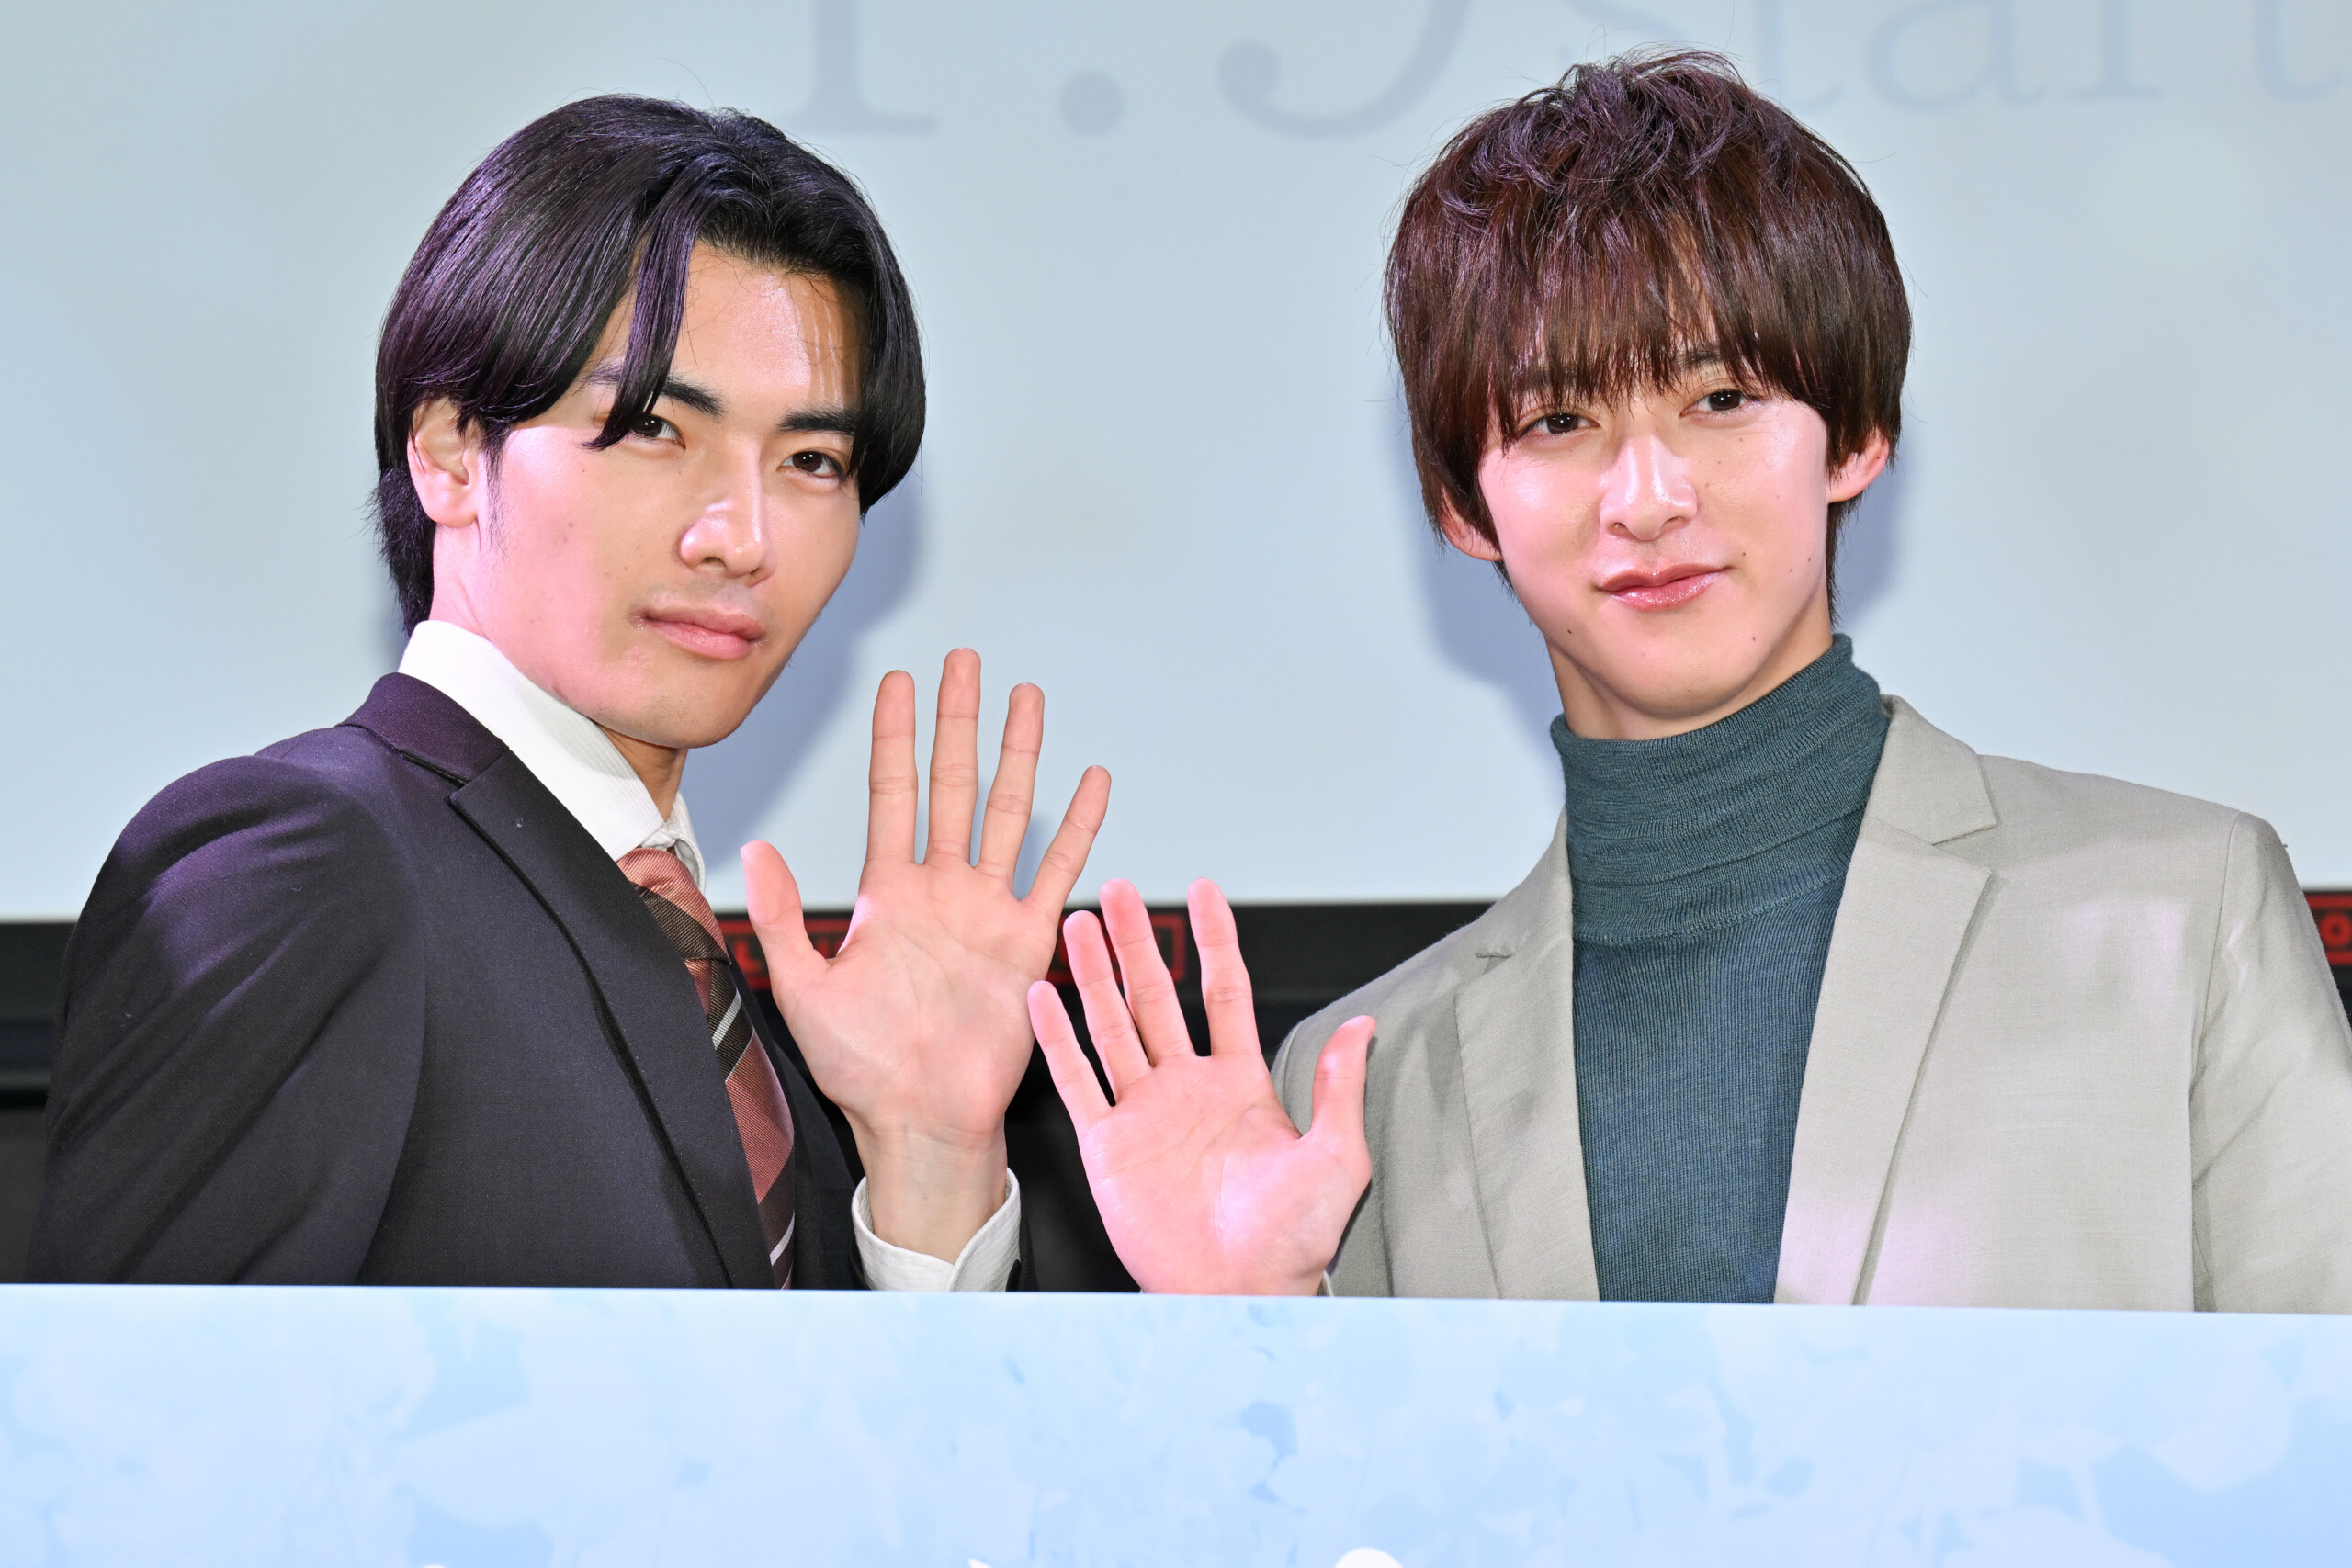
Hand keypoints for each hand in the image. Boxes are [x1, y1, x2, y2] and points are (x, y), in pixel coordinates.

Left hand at [743, 648, 1109, 1261]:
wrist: (923, 1121)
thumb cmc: (862, 1070)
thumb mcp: (803, 988)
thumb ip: (784, 917)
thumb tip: (758, 850)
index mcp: (886, 895)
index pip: (892, 793)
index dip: (895, 736)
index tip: (898, 682)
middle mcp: (940, 891)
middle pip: (953, 784)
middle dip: (959, 720)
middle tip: (965, 663)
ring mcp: (987, 911)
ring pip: (1007, 812)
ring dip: (1018, 755)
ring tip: (1027, 698)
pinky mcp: (1027, 942)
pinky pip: (1057, 872)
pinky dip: (1077, 827)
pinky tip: (1091, 782)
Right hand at [1028, 878, 1372, 1294]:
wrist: (1240, 1294)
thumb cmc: (1293, 1240)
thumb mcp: (1336, 1157)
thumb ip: (1341, 1088)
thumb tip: (1363, 1029)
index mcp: (1241, 1085)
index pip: (1224, 993)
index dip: (1214, 941)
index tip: (1203, 893)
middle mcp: (1187, 1090)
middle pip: (1156, 997)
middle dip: (1137, 942)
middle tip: (1120, 893)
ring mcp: (1145, 1114)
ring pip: (1112, 1027)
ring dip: (1094, 976)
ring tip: (1076, 927)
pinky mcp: (1109, 1146)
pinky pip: (1078, 1082)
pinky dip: (1058, 1040)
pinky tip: (1044, 1000)